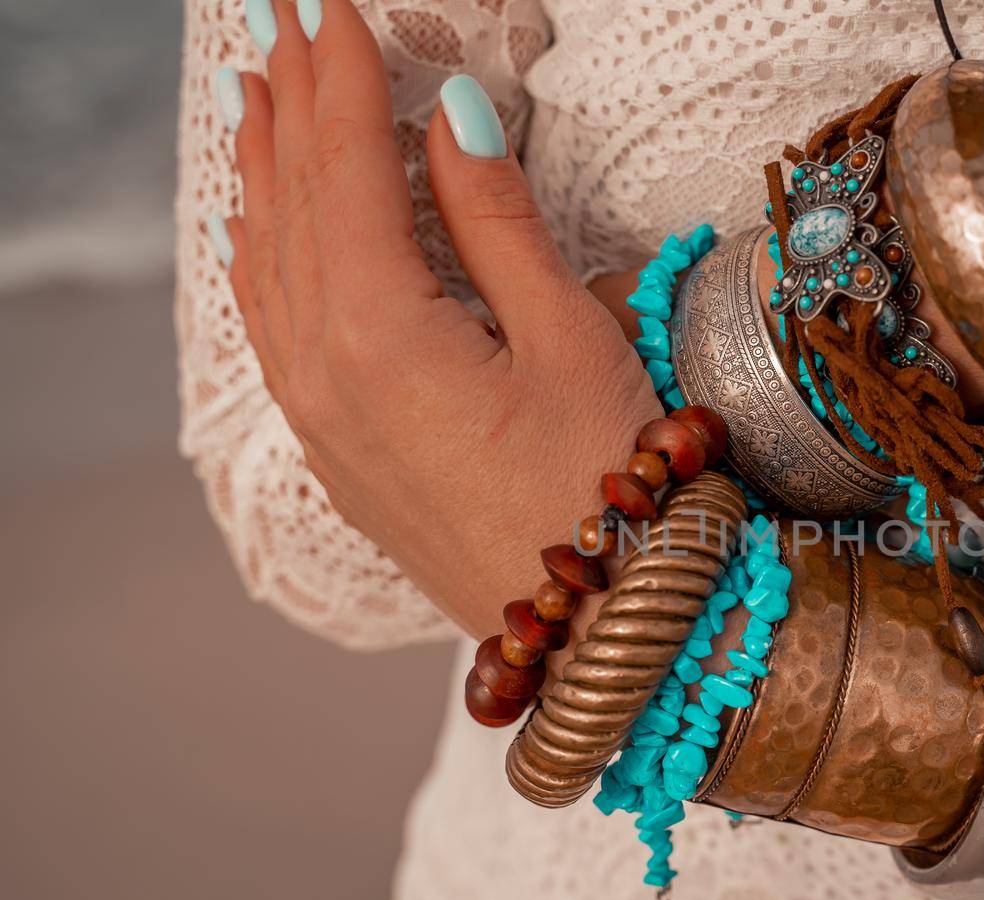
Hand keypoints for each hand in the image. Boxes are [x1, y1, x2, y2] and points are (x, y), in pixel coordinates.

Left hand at [218, 0, 659, 636]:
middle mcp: (327, 376)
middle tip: (282, 25)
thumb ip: (498, 226)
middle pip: (291, 209)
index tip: (336, 8)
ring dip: (264, 175)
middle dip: (289, 106)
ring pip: (269, 269)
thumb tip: (453, 119)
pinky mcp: (340, 456)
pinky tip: (262, 232)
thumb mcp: (571, 343)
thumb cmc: (607, 491)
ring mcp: (323, 422)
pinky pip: (275, 332)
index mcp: (383, 336)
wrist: (596, 633)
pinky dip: (264, 260)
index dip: (342, 80)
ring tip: (257, 101)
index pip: (346, 170)